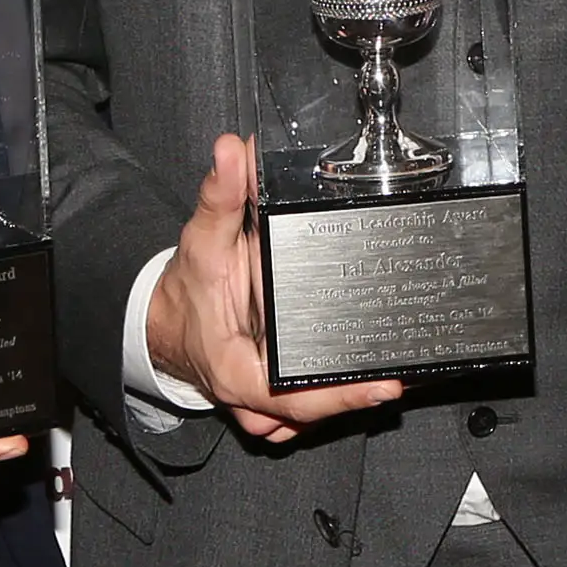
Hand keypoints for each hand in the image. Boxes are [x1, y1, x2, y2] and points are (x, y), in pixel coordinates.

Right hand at [147, 133, 403, 443]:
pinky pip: (309, 410)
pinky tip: (363, 374)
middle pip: (316, 409)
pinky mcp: (275, 402)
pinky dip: (333, 395)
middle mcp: (251, 398)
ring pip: (314, 415)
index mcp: (236, 371)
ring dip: (348, 396)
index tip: (383, 387)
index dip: (341, 396)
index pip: (295, 397)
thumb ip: (220, 195)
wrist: (165, 320)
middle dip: (357, 393)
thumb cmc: (186, 287)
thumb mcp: (202, 239)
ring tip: (390, 369)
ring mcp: (263, 407)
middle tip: (402, 368)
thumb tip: (234, 152)